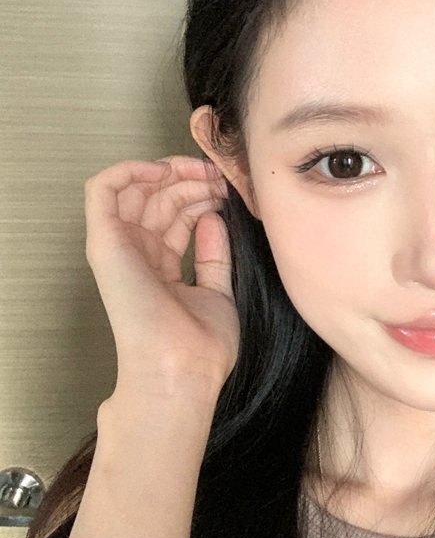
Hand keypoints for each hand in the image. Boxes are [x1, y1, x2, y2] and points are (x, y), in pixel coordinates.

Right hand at [84, 155, 240, 397]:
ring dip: (170, 171)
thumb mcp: (216, 290)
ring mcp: (119, 247)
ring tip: (204, 172)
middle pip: (156, 198)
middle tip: (220, 176)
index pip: (173, 216)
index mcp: (159, 266)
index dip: (198, 194)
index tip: (227, 189)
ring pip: (134, 188)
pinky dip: (129, 169)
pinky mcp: (104, 242)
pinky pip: (102, 189)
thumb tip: (213, 217)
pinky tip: (164, 169)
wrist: (183, 368)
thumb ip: (213, 254)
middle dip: (189, 179)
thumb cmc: (200, 346)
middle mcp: (136, 254)